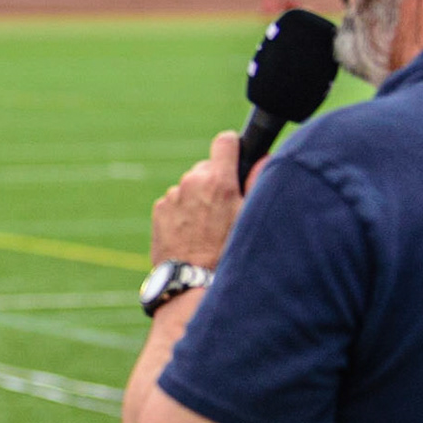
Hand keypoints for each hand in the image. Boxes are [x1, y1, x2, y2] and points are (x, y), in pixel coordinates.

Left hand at [151, 131, 251, 268]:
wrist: (192, 281)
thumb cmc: (227, 252)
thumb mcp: (250, 217)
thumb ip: (258, 182)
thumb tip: (264, 158)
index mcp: (218, 180)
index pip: (225, 141)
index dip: (232, 148)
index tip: (235, 158)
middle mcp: (191, 182)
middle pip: (206, 168)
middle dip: (215, 181)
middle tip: (224, 208)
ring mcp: (172, 195)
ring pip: (189, 187)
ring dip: (198, 198)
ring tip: (207, 227)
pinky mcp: (159, 210)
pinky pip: (174, 202)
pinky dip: (182, 211)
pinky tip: (191, 233)